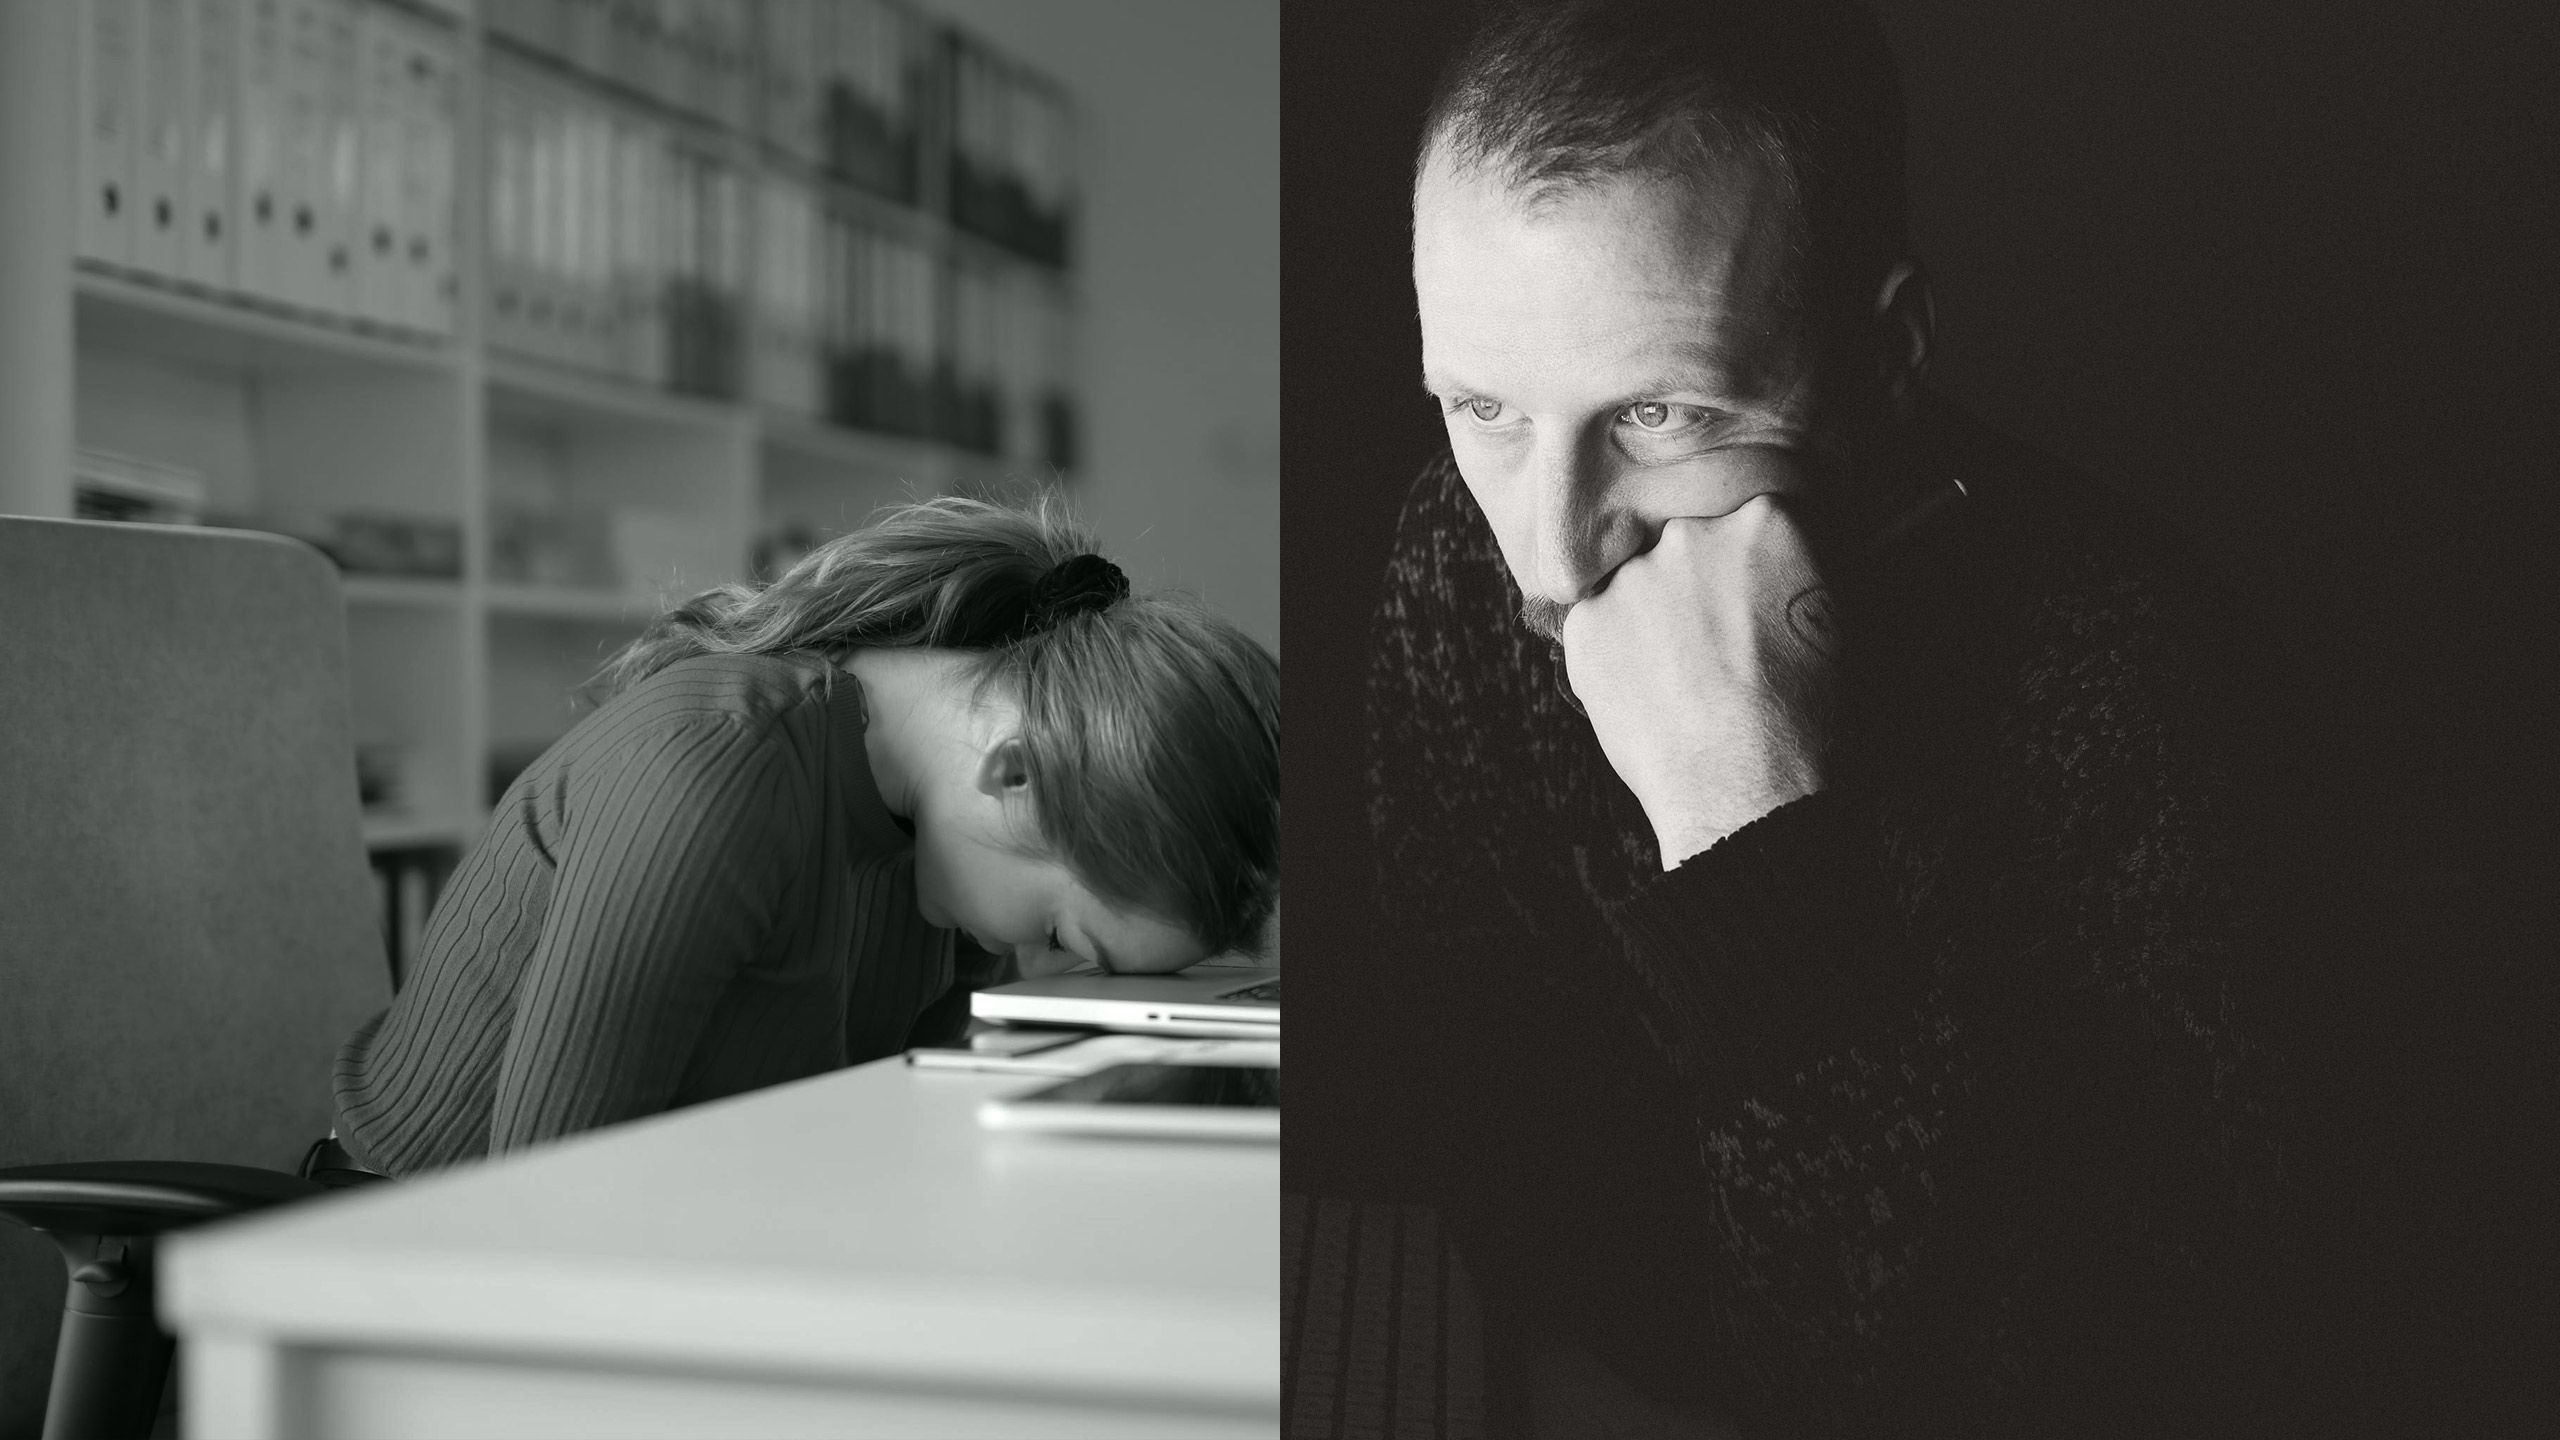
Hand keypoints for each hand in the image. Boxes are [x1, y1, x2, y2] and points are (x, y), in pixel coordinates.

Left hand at [1560, 495, 1838, 869]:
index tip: (1745, 602)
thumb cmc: (1801, 720)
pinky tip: (1644, 693)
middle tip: (1710, 648)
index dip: (1747, 569)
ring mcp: (1634, 575)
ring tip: (1678, 680)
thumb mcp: (1832, 628)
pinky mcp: (1587, 619)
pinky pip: (1596, 625)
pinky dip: (1613, 653)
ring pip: (1636, 586)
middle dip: (1694, 587)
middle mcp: (1693, 532)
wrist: (1742, 785)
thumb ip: (1794, 574)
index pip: (1750, 523)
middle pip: (1686, 546)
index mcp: (1765, 523)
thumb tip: (1772, 570)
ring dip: (1649, 619)